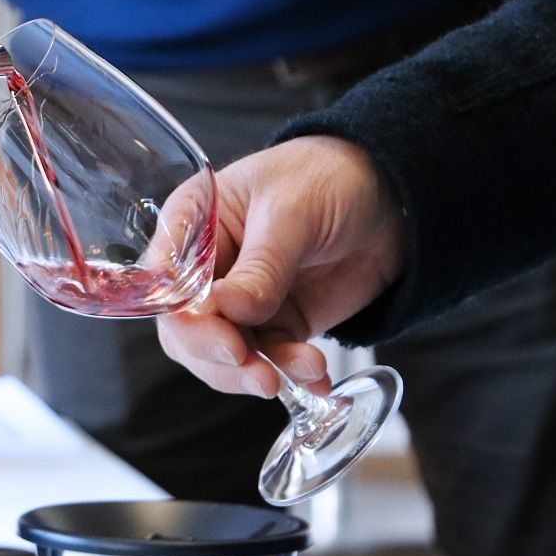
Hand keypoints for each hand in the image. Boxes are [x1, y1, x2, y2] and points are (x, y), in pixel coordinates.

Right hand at [155, 136, 405, 397]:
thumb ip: (262, 266)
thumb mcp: (291, 213)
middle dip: (220, 356)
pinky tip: (317, 377)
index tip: (222, 340)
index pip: (166, 280)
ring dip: (258, 371)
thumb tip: (228, 310)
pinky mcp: (278, 323)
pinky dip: (292, 374)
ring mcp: (241, 300)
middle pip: (187, 330)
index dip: (184, 318)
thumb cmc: (327, 177)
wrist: (390, 197)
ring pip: (224, 355)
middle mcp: (208, 267)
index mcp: (193, 223)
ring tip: (301, 370)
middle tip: (258, 370)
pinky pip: (270, 359)